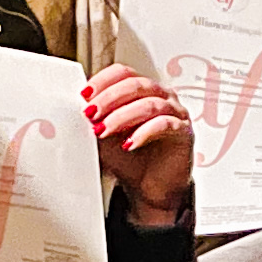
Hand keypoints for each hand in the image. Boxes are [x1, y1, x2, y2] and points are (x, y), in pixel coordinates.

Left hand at [85, 61, 192, 224]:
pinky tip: (128, 144)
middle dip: (109, 98)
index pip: (123, 73)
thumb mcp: (104, 136)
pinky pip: (165, 125)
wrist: (149, 188)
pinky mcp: (184, 132)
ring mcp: (175, 112)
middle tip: (91, 113)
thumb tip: (77, 109)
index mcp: (142, 90)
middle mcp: (161, 96)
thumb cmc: (129, 158)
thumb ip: (95, 120)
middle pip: (136, 85)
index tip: (85, 95)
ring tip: (103, 130)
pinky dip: (143, 133)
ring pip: (150, 104)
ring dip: (122, 116)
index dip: (103, 81)